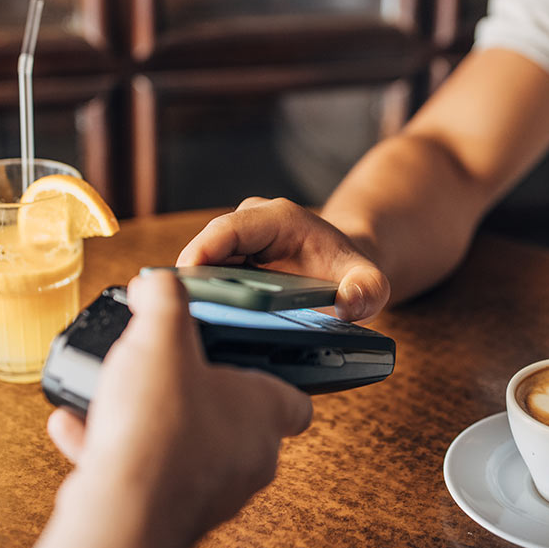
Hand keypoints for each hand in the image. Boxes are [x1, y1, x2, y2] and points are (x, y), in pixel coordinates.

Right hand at [47, 270, 312, 545]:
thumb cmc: (159, 426)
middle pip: (237, 420)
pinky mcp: (170, 519)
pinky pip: (144, 475)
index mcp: (265, 414)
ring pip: (186, 447)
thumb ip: (164, 301)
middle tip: (168, 371)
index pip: (296, 400)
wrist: (122, 519)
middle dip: (200, 394)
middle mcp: (250, 458)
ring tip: (115, 397)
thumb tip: (158, 283)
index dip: (277, 377)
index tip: (249, 359)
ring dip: (151, 422)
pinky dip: (114, 452)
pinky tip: (76, 427)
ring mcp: (213, 493)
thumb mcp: (161, 339)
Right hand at [176, 196, 389, 320]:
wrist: (345, 268)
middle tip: (177, 317)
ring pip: (200, 266)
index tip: (184, 283)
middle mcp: (251, 223)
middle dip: (189, 281)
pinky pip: (205, 278)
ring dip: (191, 294)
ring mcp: (236, 243)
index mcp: (279, 218)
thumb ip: (368, 291)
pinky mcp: (228, 262)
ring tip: (180, 328)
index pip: (229, 230)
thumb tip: (349, 303)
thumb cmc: (353, 272)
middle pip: (205, 249)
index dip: (202, 252)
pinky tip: (193, 329)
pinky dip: (198, 299)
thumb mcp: (371, 283)